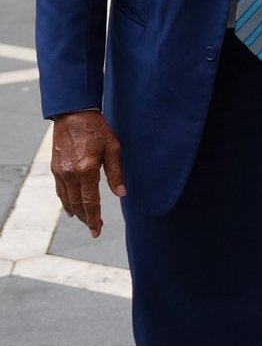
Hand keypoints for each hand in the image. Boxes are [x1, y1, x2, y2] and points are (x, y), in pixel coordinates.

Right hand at [50, 111, 125, 237]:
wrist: (73, 114)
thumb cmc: (97, 128)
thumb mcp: (113, 147)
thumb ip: (116, 173)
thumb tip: (121, 194)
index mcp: (86, 170)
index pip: (90, 202)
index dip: (94, 219)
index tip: (97, 231)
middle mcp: (70, 174)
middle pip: (77, 204)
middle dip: (86, 218)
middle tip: (95, 228)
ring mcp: (60, 171)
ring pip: (67, 199)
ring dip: (76, 212)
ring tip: (85, 220)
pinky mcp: (55, 167)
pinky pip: (60, 190)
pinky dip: (65, 201)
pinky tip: (70, 207)